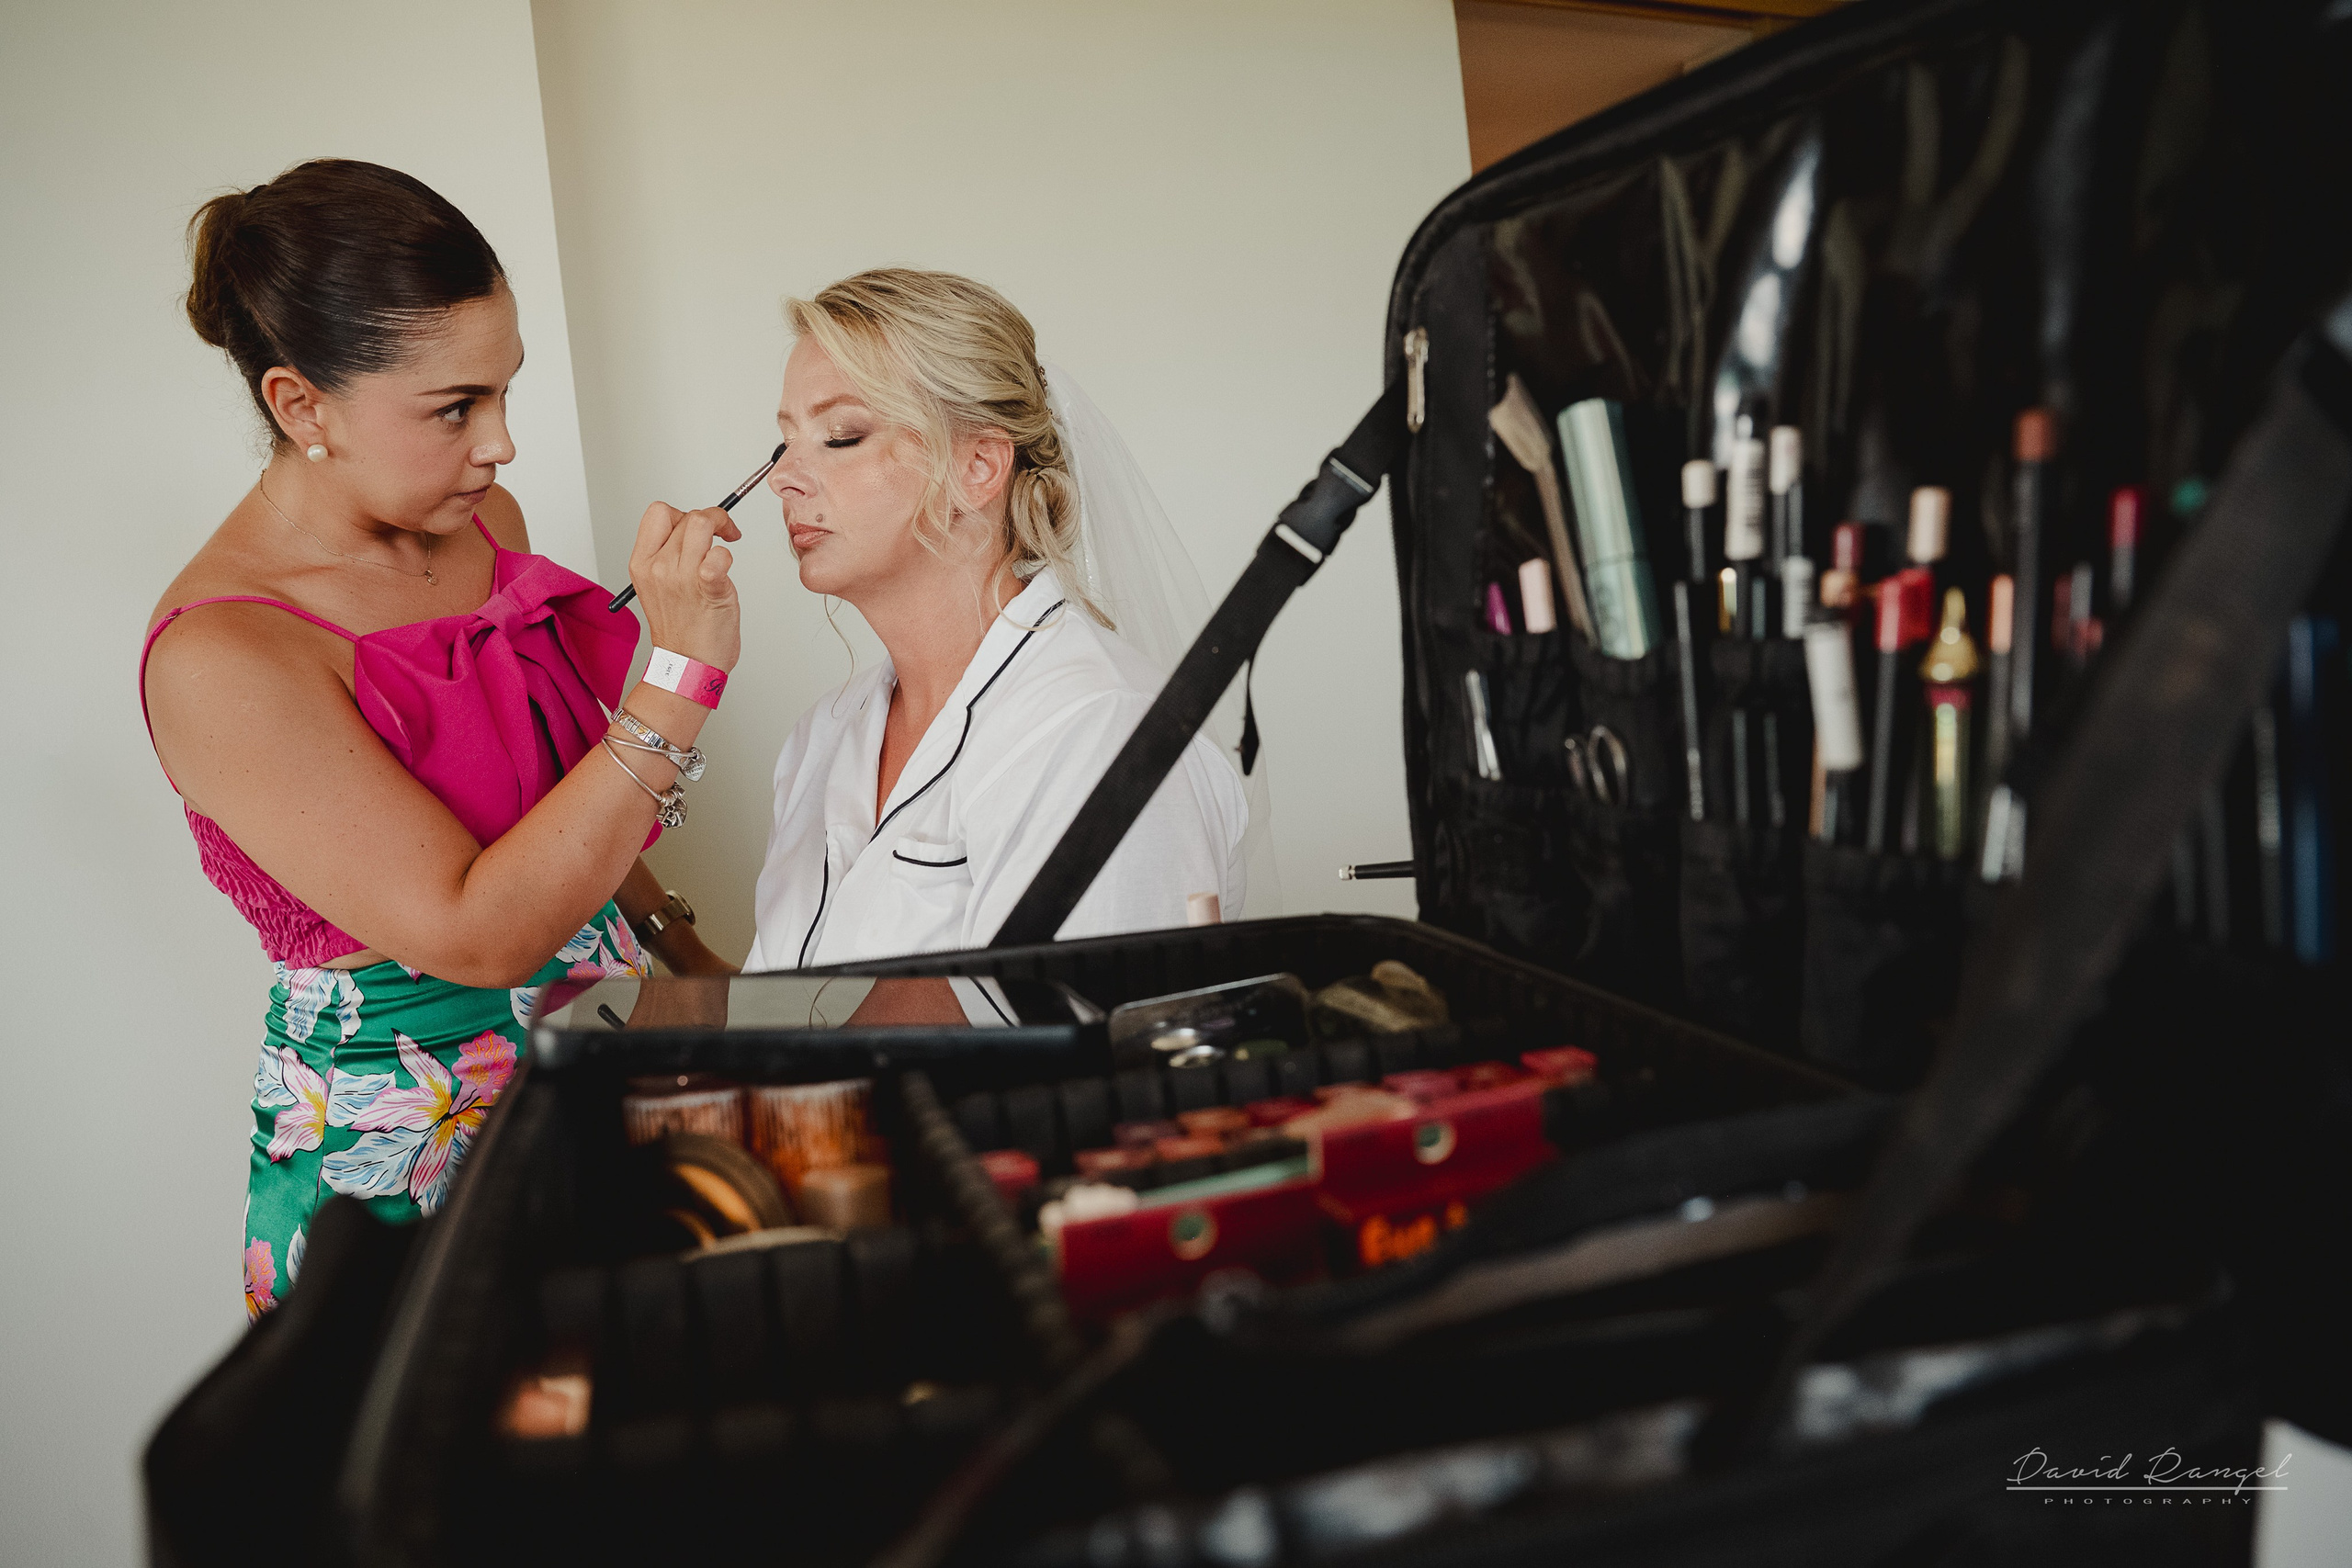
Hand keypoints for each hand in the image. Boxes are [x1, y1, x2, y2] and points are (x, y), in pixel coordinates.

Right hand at [629, 503, 741, 670]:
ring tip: (726, 550)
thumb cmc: (682, 627)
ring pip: (703, 524)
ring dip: (722, 533)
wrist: (688, 664)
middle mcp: (658, 566)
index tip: (699, 528)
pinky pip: (720, 555)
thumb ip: (671, 555)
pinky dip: (727, 557)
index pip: (657, 512)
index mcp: (642, 562)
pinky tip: (726, 572)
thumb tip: (696, 527)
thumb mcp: (660, 584)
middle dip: (712, 521)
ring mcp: (681, 577)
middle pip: (687, 516)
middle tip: (724, 535)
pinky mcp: (708, 588)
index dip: (682, 512)